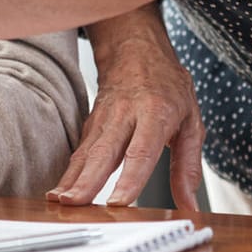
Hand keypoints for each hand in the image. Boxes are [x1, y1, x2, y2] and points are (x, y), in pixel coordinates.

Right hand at [48, 3, 204, 210]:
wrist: (136, 48)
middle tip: (75, 204)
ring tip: (60, 200)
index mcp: (156, 112)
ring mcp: (105, 116)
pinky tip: (59, 190)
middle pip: (105, 151)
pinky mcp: (91, 122)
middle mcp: (126, 114)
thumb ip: (189, 166)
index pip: (142, 150)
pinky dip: (69, 171)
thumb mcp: (192, 121)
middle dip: (88, 180)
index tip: (120, 201)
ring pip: (87, 151)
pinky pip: (80, 149)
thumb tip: (189, 203)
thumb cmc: (168, 85)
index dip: (130, 178)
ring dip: (72, 178)